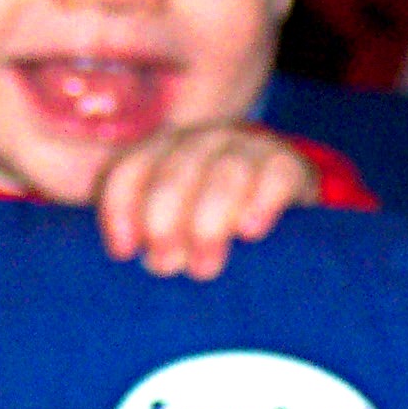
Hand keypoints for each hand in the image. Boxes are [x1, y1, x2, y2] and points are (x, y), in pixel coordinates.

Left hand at [94, 121, 318, 280]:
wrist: (280, 194)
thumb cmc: (210, 219)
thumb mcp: (173, 221)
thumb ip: (145, 233)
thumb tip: (129, 261)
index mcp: (161, 150)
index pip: (130, 171)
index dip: (119, 210)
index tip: (123, 252)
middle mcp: (200, 141)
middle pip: (173, 176)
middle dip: (163, 224)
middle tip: (165, 266)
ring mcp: (245, 147)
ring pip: (224, 176)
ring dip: (208, 223)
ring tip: (203, 267)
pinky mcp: (288, 164)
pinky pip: (275, 176)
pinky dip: (261, 203)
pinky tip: (250, 232)